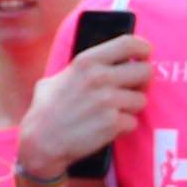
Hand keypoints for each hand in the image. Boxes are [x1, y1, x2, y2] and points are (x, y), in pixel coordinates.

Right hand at [17, 36, 150, 178]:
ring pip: (142, 99)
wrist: (41, 142)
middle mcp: (100, 77)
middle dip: (142, 81)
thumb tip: (103, 62)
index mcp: (87, 61)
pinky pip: (133, 122)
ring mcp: (109, 101)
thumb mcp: (56, 78)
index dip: (143, 48)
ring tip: (114, 112)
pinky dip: (124, 127)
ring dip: (131, 108)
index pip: (128, 44)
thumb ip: (80, 70)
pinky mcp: (113, 123)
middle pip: (145, 71)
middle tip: (133, 88)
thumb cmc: (45, 110)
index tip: (145, 54)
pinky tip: (108, 128)